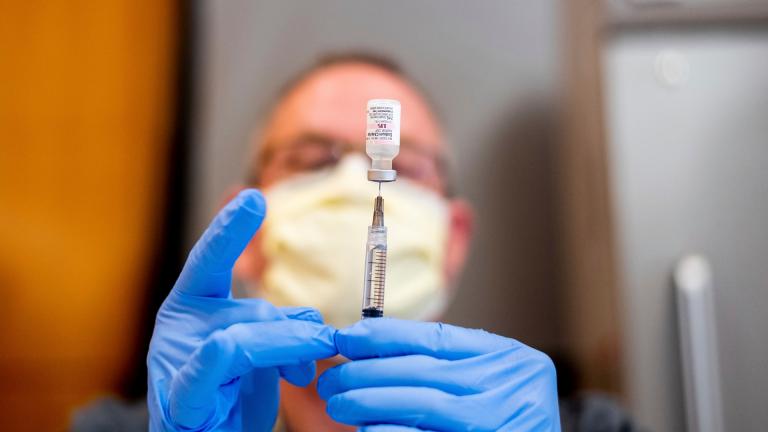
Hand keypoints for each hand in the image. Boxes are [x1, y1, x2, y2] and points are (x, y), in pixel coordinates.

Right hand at [147, 190, 337, 430]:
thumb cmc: (230, 403)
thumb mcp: (260, 356)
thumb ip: (279, 330)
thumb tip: (314, 325)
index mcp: (191, 309)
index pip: (208, 261)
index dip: (229, 230)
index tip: (254, 197)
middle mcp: (177, 328)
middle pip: (251, 309)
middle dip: (294, 330)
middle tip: (323, 346)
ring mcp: (174, 362)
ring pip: (245, 335)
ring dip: (289, 349)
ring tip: (308, 371)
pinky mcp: (181, 399)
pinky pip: (218, 362)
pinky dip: (253, 355)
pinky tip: (287, 369)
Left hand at [318, 319, 559, 431]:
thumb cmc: (502, 424)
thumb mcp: (484, 386)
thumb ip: (443, 369)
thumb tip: (368, 352)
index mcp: (509, 358)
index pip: (437, 337)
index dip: (386, 336)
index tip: (347, 338)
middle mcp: (512, 384)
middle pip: (423, 370)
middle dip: (367, 372)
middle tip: (331, 380)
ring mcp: (505, 418)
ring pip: (423, 402)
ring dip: (370, 401)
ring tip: (338, 404)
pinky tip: (367, 430)